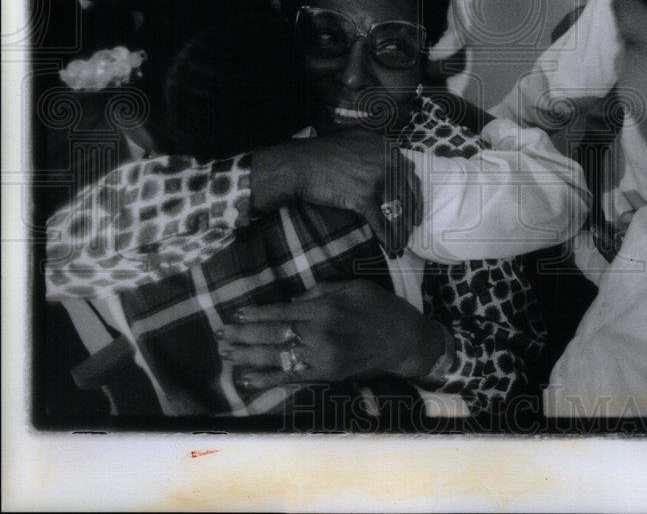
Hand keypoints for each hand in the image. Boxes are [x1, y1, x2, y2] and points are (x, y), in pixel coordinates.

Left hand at [216, 281, 447, 389]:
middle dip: (243, 336)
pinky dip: (267, 380)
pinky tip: (247, 380)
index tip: (234, 314)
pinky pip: (291, 378)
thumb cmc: (382, 309)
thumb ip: (322, 289)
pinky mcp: (327, 375)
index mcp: (326, 308)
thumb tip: (294, 298)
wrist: (407, 342)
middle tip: (219, 335)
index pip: (282, 311)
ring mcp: (323, 358)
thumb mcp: (355, 286)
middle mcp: (320, 334)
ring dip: (248, 358)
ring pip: (277, 358)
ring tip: (225, 355)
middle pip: (274, 335)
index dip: (256, 314)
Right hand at [251, 130, 421, 254]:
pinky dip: (388, 237)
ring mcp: (376, 180)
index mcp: (387, 148)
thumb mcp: (355, 139)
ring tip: (403, 241)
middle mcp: (387, 162)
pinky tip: (392, 248)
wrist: (301, 164)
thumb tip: (391, 154)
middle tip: (414, 225)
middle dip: (413, 211)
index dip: (414, 191)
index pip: (409, 172)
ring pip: (397, 209)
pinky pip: (381, 222)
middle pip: (407, 192)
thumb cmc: (323, 152)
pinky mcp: (364, 197)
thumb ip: (375, 147)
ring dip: (401, 229)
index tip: (415, 202)